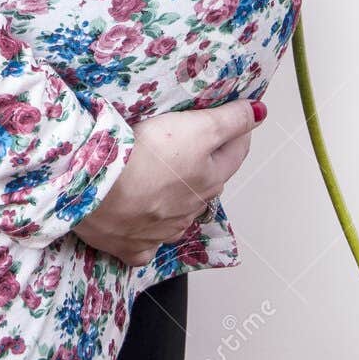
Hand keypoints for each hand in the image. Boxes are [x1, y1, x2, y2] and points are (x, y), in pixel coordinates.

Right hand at [71, 98, 264, 266]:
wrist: (98, 192)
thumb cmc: (146, 156)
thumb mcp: (197, 128)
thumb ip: (231, 120)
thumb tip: (260, 112)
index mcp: (209, 180)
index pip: (236, 153)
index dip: (239, 131)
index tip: (237, 117)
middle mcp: (191, 210)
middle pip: (208, 183)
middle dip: (208, 163)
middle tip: (197, 141)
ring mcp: (162, 232)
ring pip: (180, 213)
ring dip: (179, 197)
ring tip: (165, 176)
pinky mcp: (132, 246)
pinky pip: (147, 241)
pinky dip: (149, 232)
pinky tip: (142, 220)